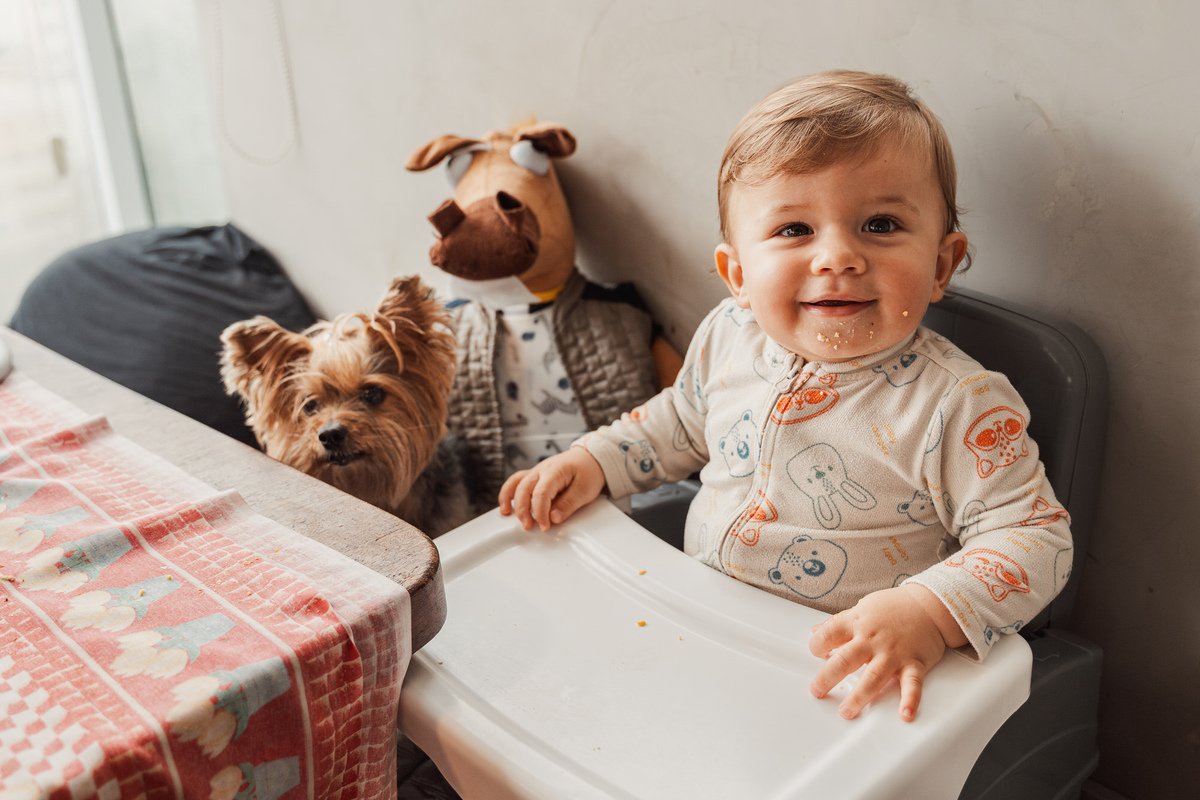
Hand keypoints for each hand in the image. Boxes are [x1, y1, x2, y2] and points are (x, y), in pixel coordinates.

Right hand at [498, 448, 606, 531]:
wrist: (590, 457)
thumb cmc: (589, 471)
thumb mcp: (586, 490)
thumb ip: (569, 504)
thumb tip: (554, 518)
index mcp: (555, 471)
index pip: (541, 493)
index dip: (540, 512)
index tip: (544, 526)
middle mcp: (542, 469)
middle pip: (524, 489)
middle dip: (523, 509)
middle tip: (529, 526)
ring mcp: (536, 472)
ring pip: (516, 483)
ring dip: (510, 499)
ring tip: (507, 514)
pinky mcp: (535, 476)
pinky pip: (516, 482)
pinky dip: (508, 493)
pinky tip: (506, 505)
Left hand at [808, 584, 965, 721]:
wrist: (930, 605)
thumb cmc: (895, 607)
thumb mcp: (862, 608)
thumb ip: (839, 622)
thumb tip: (815, 631)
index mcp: (858, 623)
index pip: (829, 634)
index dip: (817, 644)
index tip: (815, 653)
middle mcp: (873, 639)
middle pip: (845, 660)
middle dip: (827, 677)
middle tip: (817, 691)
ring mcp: (894, 653)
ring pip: (873, 677)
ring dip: (859, 697)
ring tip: (847, 712)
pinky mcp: (915, 663)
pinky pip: (912, 684)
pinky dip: (910, 700)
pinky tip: (905, 714)